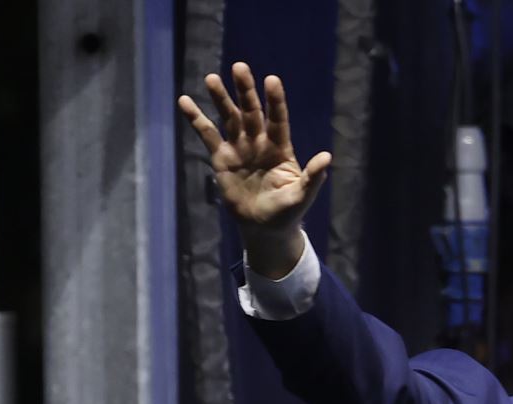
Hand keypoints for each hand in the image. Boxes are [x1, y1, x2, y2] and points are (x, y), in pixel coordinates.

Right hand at [178, 63, 331, 276]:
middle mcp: (259, 142)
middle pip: (252, 112)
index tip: (272, 80)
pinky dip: (196, 118)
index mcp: (280, 148)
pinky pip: (207, 134)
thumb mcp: (301, 196)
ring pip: (229, 117)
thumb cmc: (287, 212)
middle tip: (239, 67)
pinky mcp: (221, 157)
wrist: (263, 228)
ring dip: (220, 98)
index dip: (275, 101)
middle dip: (245, 91)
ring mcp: (240, 147)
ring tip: (211, 78)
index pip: (278, 120)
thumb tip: (327, 157)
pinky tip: (184, 101)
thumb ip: (312, 177)